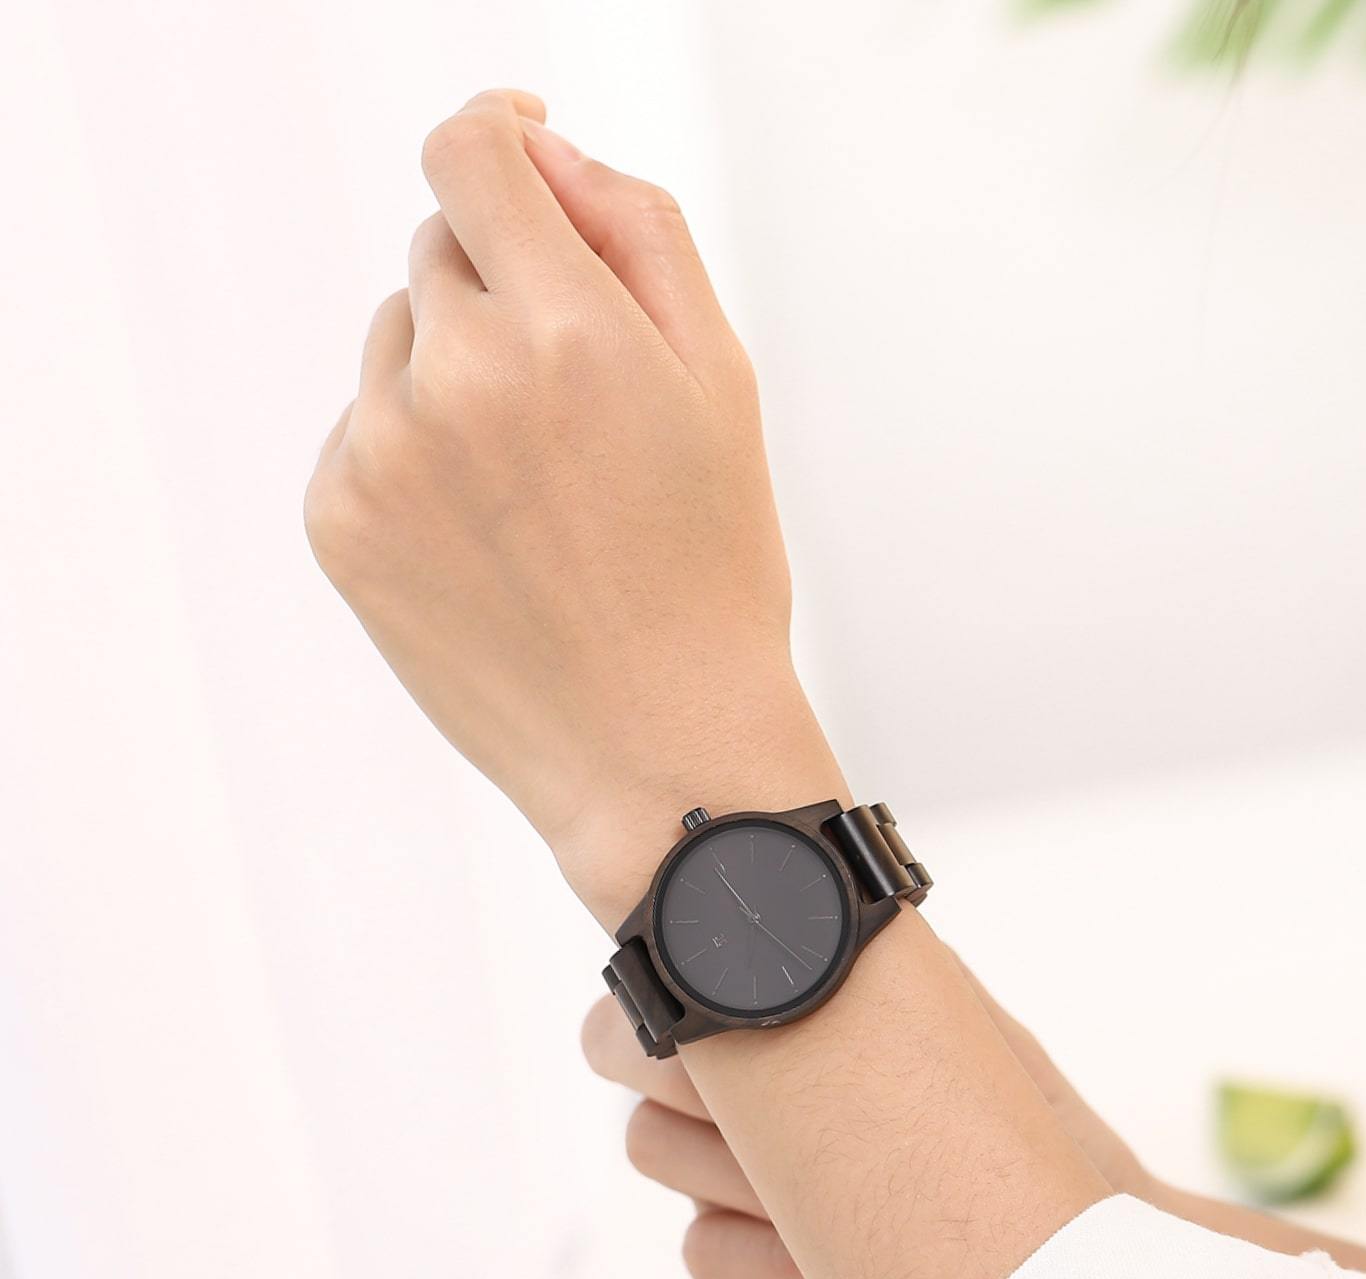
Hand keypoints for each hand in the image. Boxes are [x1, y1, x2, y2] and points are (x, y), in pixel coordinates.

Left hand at [304, 90, 845, 926]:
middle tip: (580, 402)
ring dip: (456, 373)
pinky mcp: (338, 523)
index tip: (524, 155)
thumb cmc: (710, 570)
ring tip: (538, 489)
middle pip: (439, 251)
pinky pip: (364, 429)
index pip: (469, 155)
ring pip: (397, 342)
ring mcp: (381, 457)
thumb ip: (641, 234)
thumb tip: (549, 155)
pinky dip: (416, 452)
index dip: (499, 137)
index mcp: (564, 333)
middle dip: (505, 292)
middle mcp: (453, 382)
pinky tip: (490, 534)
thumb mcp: (723, 383)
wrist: (657, 750)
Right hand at [581, 949, 1152, 1278]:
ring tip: (823, 1182)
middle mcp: (743, 1103)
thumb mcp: (960, 1020)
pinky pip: (703, 1255)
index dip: (675, 992)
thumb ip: (873, 966)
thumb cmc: (1025, 1134)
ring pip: (653, 1148)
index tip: (734, 1013)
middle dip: (696, 1072)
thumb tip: (802, 894)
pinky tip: (825, 1255)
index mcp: (780, 1030)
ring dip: (735, 1162)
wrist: (1074, 1259)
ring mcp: (739, 1193)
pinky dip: (758, 1254)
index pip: (667, 981)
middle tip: (770, 1103)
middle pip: (624, 1057)